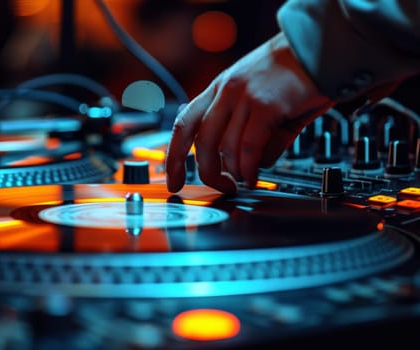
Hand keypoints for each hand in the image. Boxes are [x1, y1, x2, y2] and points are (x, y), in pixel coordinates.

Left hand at [165, 32, 333, 193]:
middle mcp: (226, 92)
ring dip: (235, 172)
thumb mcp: (257, 97)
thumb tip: (243, 164)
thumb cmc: (292, 74)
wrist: (320, 48)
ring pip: (226, 148)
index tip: (174, 180)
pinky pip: (249, 148)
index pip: (184, 124)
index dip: (174, 156)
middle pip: (201, 142)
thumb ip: (245, 128)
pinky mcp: (265, 106)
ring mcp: (244, 98)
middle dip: (207, 172)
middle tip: (221, 187)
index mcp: (218, 89)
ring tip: (244, 181)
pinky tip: (254, 177)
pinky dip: (249, 169)